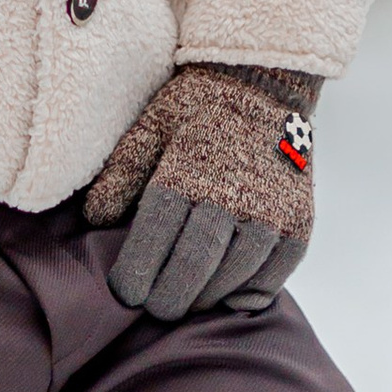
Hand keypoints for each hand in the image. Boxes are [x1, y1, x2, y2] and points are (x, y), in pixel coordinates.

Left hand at [83, 64, 318, 321]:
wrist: (266, 84)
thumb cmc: (198, 109)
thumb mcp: (150, 128)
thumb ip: (121, 175)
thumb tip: (94, 221)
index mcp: (185, 174)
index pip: (152, 243)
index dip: (134, 277)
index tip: (125, 293)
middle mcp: (230, 197)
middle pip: (190, 270)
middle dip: (166, 300)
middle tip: (155, 307)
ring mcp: (269, 215)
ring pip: (229, 280)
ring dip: (203, 299)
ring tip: (187, 300)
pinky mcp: (298, 226)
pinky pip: (270, 279)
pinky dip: (244, 295)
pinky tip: (226, 294)